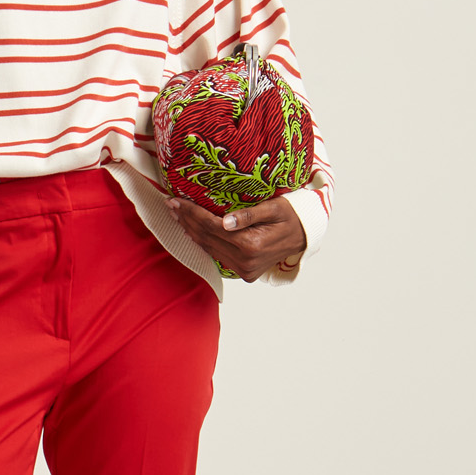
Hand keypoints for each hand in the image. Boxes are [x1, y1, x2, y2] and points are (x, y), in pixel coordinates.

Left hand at [166, 191, 306, 281]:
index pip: (212, 227)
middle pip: (207, 238)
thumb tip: (225, 222)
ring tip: (177, 216)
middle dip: (187, 221)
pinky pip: (217, 255)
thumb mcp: (274, 208)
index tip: (176, 201)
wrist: (305, 236)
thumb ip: (249, 215)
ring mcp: (244, 270)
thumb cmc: (291, 216)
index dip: (192, 214)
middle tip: (170, 206)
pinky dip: (203, 242)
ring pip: (209, 249)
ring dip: (191, 232)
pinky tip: (192, 230)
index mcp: (251, 245)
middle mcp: (245, 262)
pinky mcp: (244, 272)